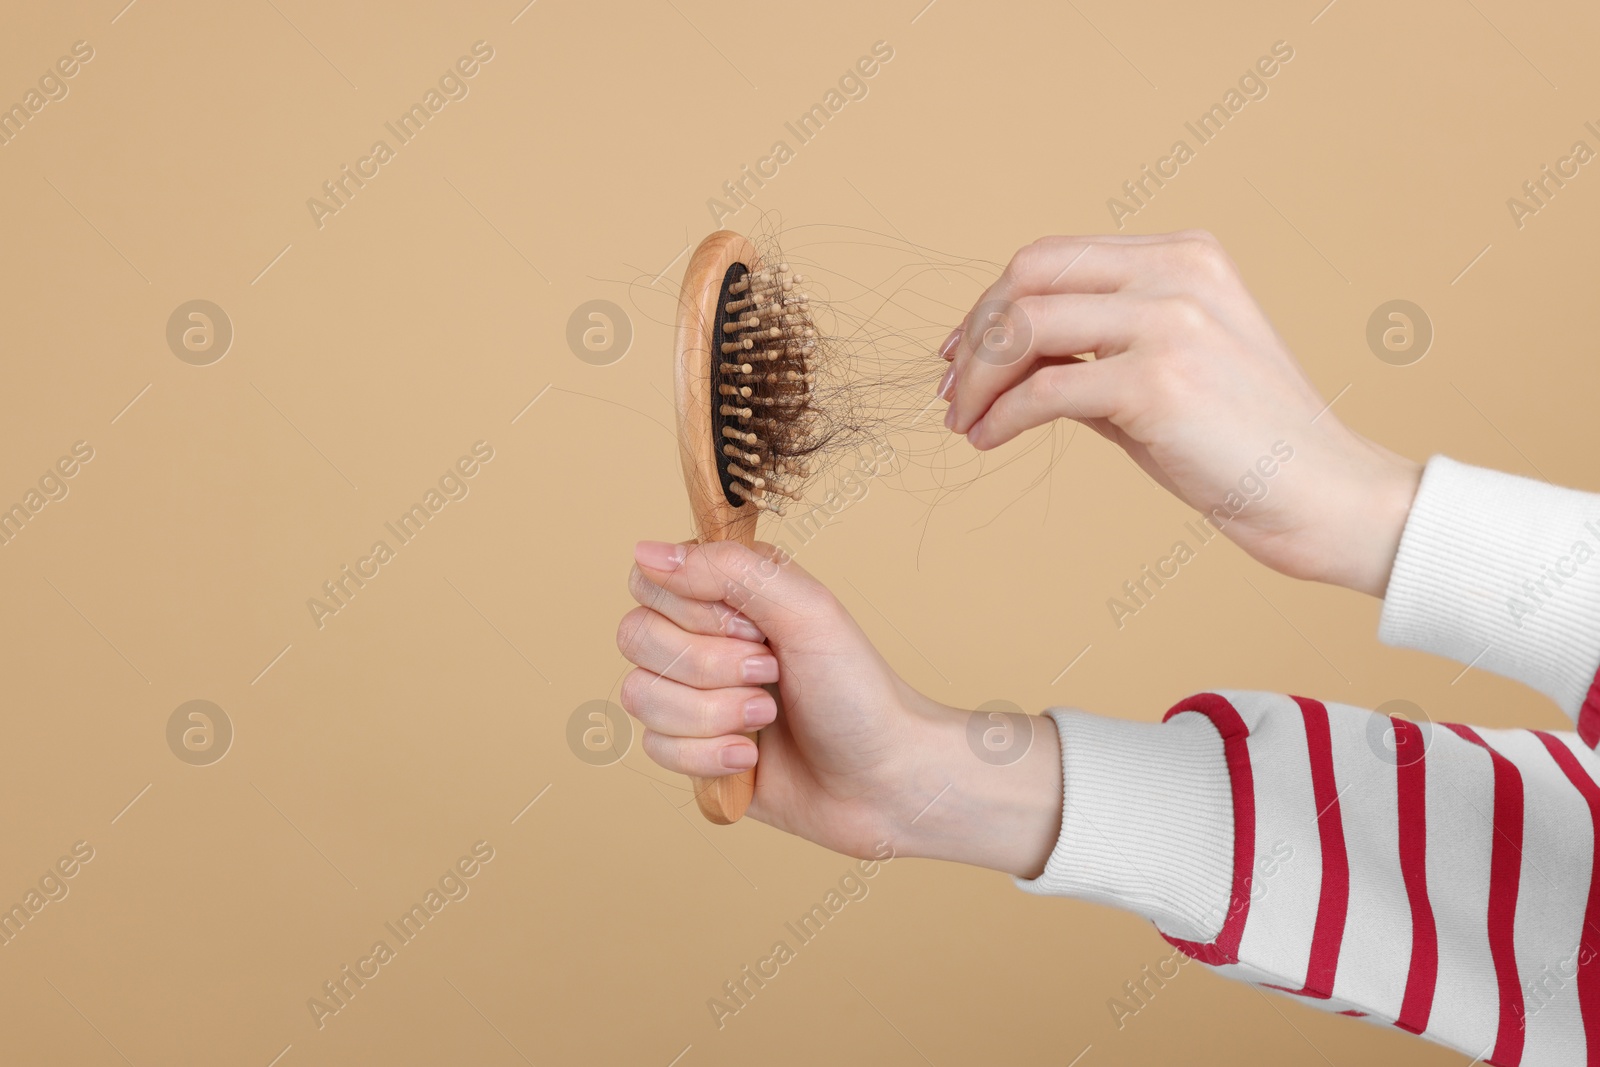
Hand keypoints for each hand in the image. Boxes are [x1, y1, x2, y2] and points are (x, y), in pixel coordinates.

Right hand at [615, 538, 1062, 877]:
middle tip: (772, 674)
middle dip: (710, 666)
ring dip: (713, 714)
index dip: (691, 609)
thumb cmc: (858, 693)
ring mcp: (694, 696)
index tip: (752, 626)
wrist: (884, 781)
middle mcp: (702, 638)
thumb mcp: (806, 612)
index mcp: (728, 592)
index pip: (649, 579)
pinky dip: (709, 755)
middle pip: (635, 637)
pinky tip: (751, 758)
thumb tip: (647, 551)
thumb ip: (729, 571)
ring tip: (768, 720)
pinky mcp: (691, 749)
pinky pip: (655, 748)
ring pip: (640, 696)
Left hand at [939, 231, 1421, 596]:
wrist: (1321, 496)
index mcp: (1184, 255)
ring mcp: (1171, 320)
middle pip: (1030, 273)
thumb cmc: (1240, 446)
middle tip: (951, 389)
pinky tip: (989, 440)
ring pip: (1027, 323)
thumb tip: (1005, 358)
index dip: (993, 301)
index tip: (961, 352)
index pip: (1055, 256)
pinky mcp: (1159, 380)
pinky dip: (1001, 415)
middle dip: (975, 331)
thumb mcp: (1162, 373)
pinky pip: (1045, 389)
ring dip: (978, 377)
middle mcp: (1178, 272)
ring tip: (965, 421)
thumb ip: (1092, 350)